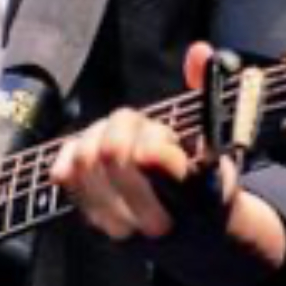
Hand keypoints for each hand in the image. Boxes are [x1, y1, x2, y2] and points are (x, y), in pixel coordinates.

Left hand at [49, 42, 285, 285]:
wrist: (191, 234)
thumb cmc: (206, 181)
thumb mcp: (221, 143)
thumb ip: (208, 94)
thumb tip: (200, 51)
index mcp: (194, 202)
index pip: (154, 162)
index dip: (154, 143)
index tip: (160, 141)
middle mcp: (151, 221)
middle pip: (113, 152)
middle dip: (128, 129)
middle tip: (147, 132)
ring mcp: (115, 222)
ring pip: (86, 157)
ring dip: (104, 136)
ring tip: (126, 142)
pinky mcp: (88, 217)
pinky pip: (64, 172)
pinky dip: (77, 150)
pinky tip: (96, 149)